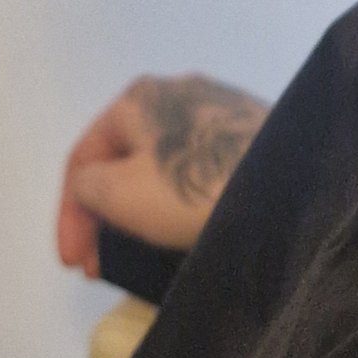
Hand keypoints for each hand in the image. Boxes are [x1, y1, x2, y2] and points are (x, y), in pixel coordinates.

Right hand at [55, 74, 268, 277]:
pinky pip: (198, 171)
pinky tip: (185, 232)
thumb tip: (94, 186)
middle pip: (123, 161)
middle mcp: (178, 92)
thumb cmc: (194, 185)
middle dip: (105, 216)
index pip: (83, 156)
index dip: (68, 215)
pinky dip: (179, 202)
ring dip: (141, 212)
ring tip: (142, 254)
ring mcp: (220, 111)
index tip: (74, 265)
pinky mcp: (251, 136)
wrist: (288, 184)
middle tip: (103, 264)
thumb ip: (88, 187)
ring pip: (162, 167)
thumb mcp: (119, 192)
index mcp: (139, 96)